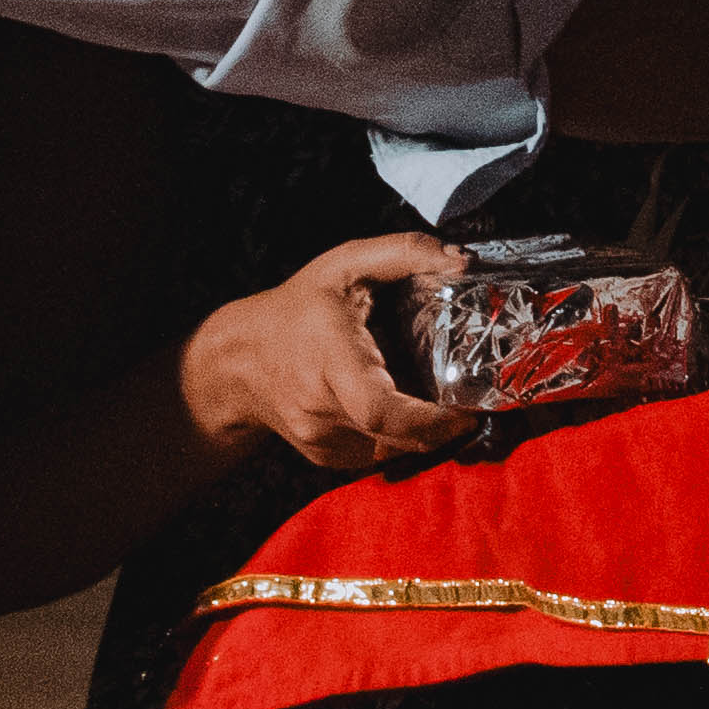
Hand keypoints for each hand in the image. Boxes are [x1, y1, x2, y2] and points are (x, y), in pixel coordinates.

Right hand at [177, 231, 473, 473]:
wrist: (237, 361)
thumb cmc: (298, 307)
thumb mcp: (344, 264)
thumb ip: (404, 253)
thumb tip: (462, 260)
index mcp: (330, 360)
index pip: (379, 409)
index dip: (429, 421)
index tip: (466, 413)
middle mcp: (321, 407)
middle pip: (395, 437)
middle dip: (441, 430)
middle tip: (471, 408)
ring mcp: (320, 438)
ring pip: (392, 450)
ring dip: (422, 435)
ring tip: (439, 404)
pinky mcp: (324, 456)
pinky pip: (376, 454)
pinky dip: (398, 438)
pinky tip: (401, 410)